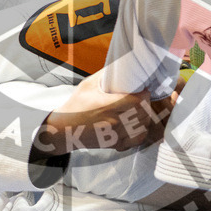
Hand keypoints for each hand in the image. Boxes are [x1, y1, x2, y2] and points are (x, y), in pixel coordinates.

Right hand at [35, 71, 174, 155]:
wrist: (64, 129)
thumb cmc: (74, 107)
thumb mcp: (87, 86)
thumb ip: (104, 75)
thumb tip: (118, 66)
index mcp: (110, 106)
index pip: (140, 100)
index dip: (144, 93)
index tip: (142, 89)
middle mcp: (116, 122)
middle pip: (145, 113)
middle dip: (146, 103)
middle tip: (141, 97)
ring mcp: (117, 135)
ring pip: (143, 126)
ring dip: (144, 117)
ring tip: (139, 109)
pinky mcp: (115, 143)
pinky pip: (137, 140)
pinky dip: (140, 132)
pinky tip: (135, 124)